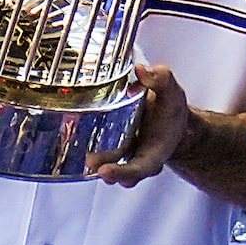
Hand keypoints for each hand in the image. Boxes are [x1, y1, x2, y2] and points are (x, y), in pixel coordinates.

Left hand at [88, 64, 195, 188]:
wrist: (168, 116)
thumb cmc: (169, 106)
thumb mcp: (171, 90)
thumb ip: (160, 79)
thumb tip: (140, 71)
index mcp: (156, 151)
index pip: (141, 167)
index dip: (124, 172)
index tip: (107, 171)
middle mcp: (138, 159)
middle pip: (125, 174)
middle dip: (111, 173)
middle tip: (95, 165)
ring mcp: (123, 156)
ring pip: (111, 166)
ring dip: (99, 163)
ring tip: (88, 159)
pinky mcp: (111, 148)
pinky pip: (100, 154)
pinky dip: (89, 149)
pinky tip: (74, 140)